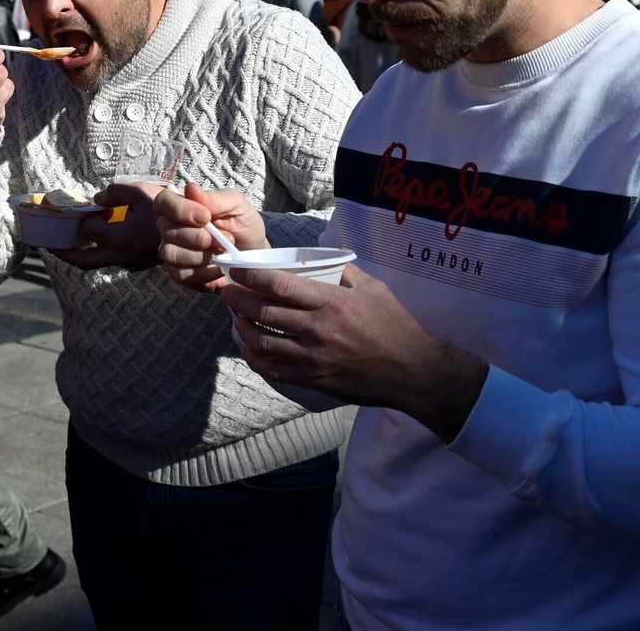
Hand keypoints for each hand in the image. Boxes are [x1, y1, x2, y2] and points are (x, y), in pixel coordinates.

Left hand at [51, 181, 165, 270]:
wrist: (196, 231)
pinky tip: (98, 237)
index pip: (87, 230)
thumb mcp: (140, 192)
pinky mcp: (136, 264)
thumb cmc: (169, 209)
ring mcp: (129, 263)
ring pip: (96, 263)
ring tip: (66, 241)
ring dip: (80, 253)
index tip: (81, 206)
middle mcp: (121, 256)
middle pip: (83, 261)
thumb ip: (114, 193)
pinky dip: (99, 250)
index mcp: (120, 239)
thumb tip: (96, 200)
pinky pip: (111, 259)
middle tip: (48, 243)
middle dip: (62, 252)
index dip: (81, 216)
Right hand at [155, 184, 269, 292]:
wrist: (253, 254)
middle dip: (198, 236)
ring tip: (223, 253)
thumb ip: (216, 199)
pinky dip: (203, 273)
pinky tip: (219, 268)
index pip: (163, 201)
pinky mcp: (179, 273)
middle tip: (225, 239)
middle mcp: (171, 227)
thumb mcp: (238, 206)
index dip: (179, 209)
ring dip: (200, 255)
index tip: (206, 217)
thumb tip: (191, 189)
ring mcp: (172, 250)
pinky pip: (180, 274)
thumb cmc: (243, 225)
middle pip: (167, 229)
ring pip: (170, 253)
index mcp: (182, 205)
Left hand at [220, 263, 488, 442]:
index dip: (250, 276)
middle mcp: (317, 330)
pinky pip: (274, 370)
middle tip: (226, 292)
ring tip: (237, 318)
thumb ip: (343, 272)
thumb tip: (319, 259)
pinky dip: (256, 359)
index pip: (278, 285)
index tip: (235, 270)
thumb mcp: (373, 289)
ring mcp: (313, 358)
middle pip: (263, 312)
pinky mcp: (314, 380)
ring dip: (243, 328)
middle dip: (237, 300)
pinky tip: (250, 350)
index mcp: (331, 303)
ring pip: (263, 342)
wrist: (413, 372)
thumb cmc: (396, 326)